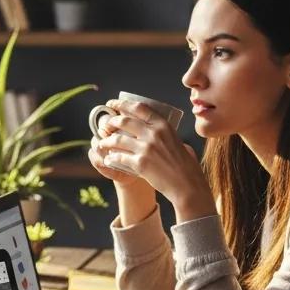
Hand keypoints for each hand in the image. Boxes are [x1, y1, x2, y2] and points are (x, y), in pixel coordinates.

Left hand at [95, 98, 212, 219]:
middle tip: (105, 126)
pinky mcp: (140, 163)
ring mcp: (146, 148)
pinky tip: (108, 159)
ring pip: (116, 139)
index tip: (111, 104)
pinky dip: (111, 157)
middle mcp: (154, 134)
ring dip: (106, 141)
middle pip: (123, 121)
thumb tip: (152, 128)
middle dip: (110, 122)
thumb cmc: (185, 165)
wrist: (187, 185)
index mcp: (164, 125)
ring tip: (102, 143)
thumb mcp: (178, 141)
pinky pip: (118, 157)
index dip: (121, 104)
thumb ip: (165, 133)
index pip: (138, 108)